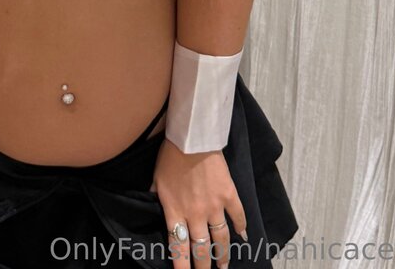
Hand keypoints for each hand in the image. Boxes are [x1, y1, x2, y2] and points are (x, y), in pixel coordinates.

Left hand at [150, 137, 246, 268]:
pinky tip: (244, 236)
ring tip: (224, 266)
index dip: (182, 267)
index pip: (178, 248)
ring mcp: (214, 207)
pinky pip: (238, 216)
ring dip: (223, 255)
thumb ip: (155, 196)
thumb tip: (149, 202)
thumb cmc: (170, 156)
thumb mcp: (155, 179)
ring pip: (220, 240)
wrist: (192, 138)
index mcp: (175, 212)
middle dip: (204, 267)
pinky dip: (242, 228)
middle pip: (201, 250)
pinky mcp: (229, 195)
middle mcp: (195, 215)